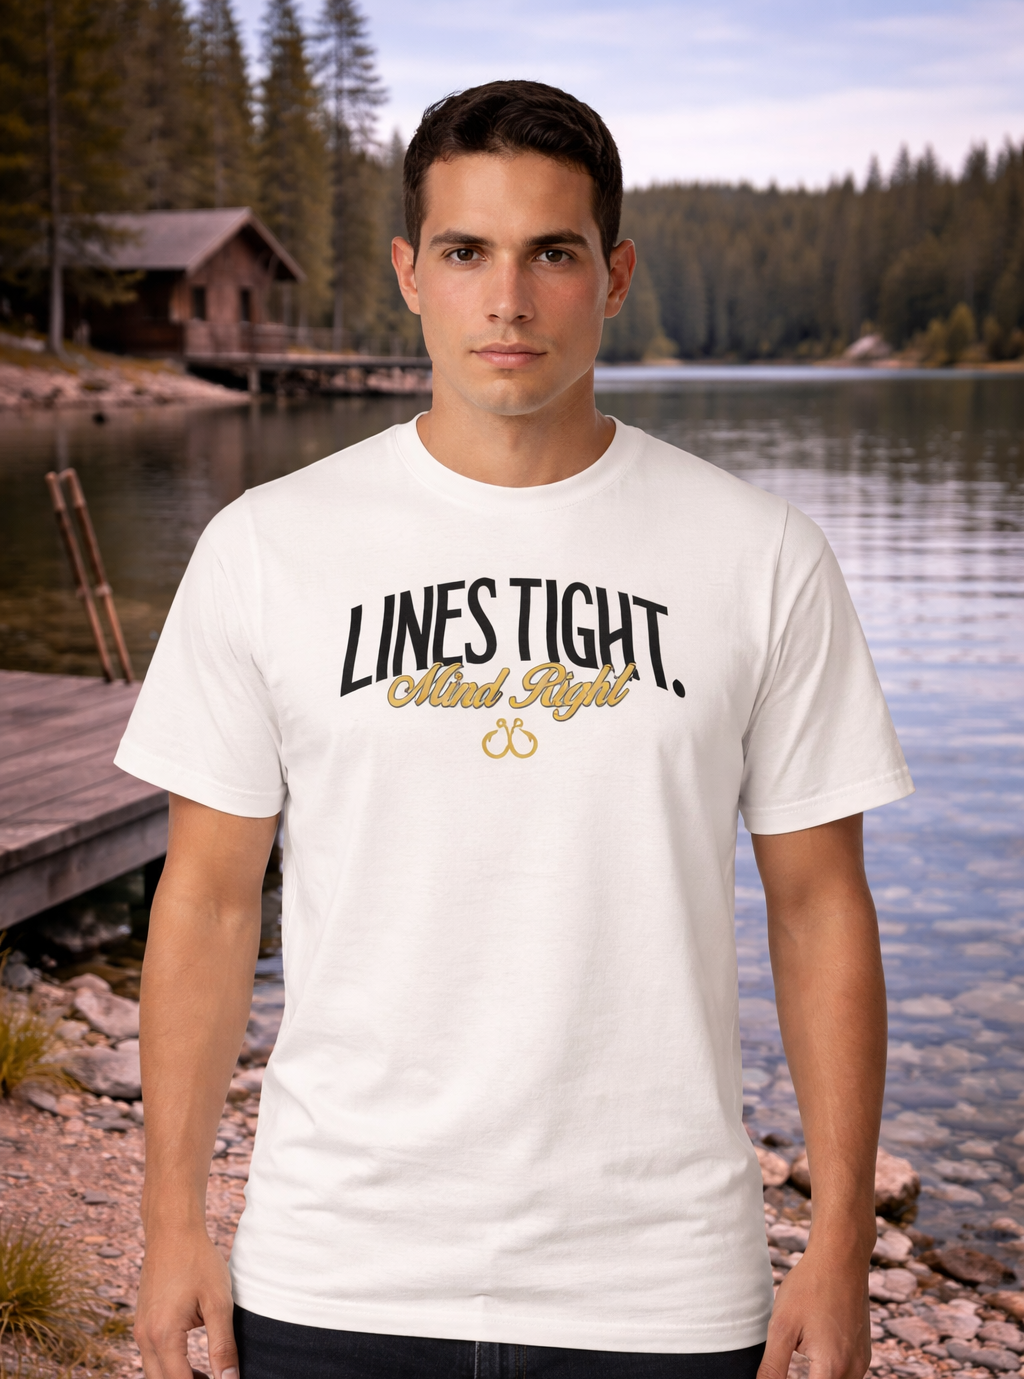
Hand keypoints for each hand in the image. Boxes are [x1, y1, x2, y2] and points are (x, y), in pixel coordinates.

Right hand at [134, 1229, 238, 1378]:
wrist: (172, 1230)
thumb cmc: (198, 1260)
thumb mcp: (218, 1302)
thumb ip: (223, 1345)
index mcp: (163, 1335)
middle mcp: (145, 1338)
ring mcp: (140, 1331)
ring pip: (155, 1374)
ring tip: (208, 1377)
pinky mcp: (141, 1323)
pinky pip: (152, 1358)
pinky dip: (170, 1368)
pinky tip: (193, 1364)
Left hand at [757, 1245, 871, 1378]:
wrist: (841, 1257)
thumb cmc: (809, 1287)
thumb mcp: (782, 1326)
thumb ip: (773, 1366)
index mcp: (831, 1368)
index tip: (778, 1372)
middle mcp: (853, 1370)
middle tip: (789, 1355)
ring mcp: (862, 1361)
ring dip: (818, 1377)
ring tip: (801, 1353)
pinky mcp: (864, 1352)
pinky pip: (847, 1374)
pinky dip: (829, 1371)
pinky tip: (815, 1350)